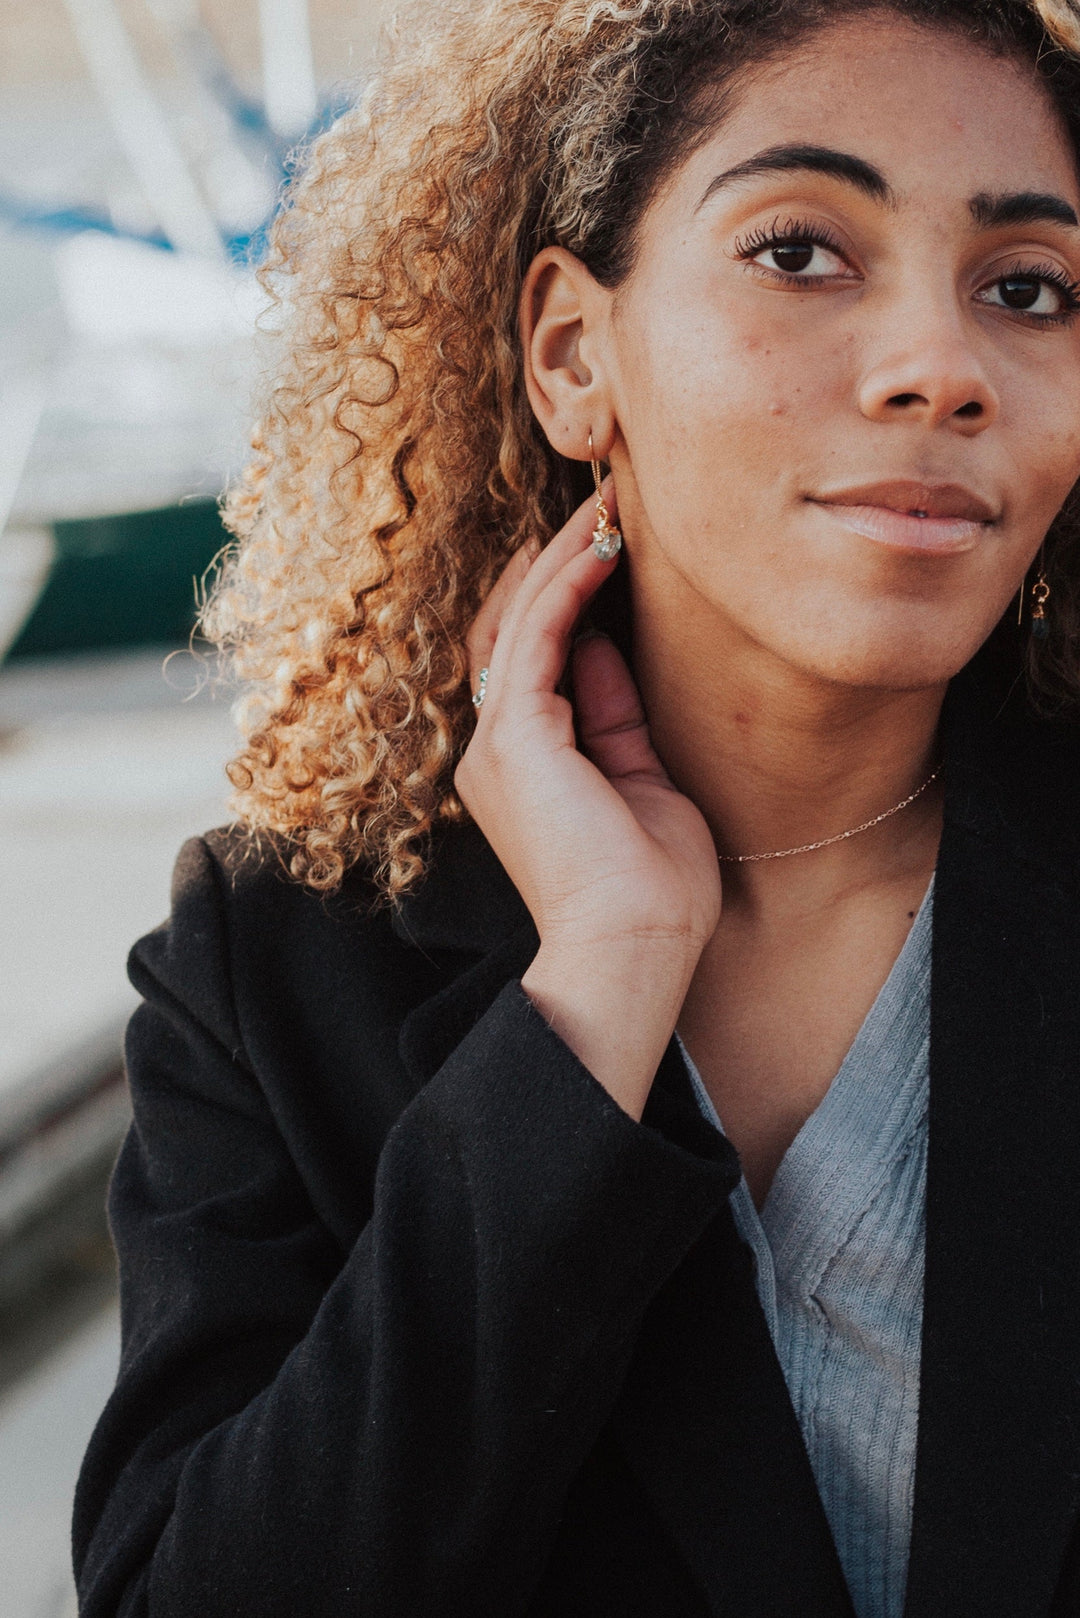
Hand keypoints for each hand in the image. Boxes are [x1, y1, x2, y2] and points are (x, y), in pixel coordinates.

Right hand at [454, 488, 721, 1117]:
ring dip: (561, 559)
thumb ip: (614, 717)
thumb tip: (606, 648)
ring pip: (517, 621)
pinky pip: (538, 637)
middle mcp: (494, 749)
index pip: (529, 660)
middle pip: (510, 628)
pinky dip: (569, 585)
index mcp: (520, 766)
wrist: (633, 949)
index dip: (563, 597)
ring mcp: (498, 742)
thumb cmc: (651, 890)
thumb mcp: (638, 783)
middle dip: (553, 564)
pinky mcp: (518, 737)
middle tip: (604, 506)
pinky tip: (606, 546)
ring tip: (606, 507)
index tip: (609, 548)